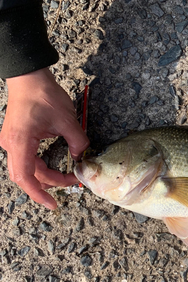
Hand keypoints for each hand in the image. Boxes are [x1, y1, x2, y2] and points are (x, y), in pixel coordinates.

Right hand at [0, 68, 89, 208]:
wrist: (29, 77)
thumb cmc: (43, 94)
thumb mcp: (67, 120)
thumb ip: (78, 141)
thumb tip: (82, 157)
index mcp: (20, 142)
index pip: (25, 177)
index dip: (39, 194)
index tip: (53, 203)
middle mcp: (11, 145)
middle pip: (28, 175)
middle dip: (51, 184)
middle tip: (73, 182)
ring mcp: (12, 142)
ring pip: (28, 169)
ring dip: (48, 176)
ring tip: (68, 177)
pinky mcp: (18, 139)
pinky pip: (28, 160)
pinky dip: (42, 167)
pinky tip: (56, 169)